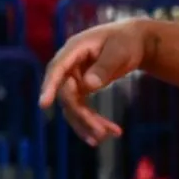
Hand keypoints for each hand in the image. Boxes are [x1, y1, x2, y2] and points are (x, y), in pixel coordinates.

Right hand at [41, 20, 148, 142]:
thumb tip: (88, 85)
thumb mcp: (120, 51)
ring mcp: (75, 77)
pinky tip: (111, 132)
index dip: (49, 86)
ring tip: (105, 137)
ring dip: (87, 122)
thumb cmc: (127, 41)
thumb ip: (104, 66)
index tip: (43, 104)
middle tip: (100, 133)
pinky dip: (94, 120)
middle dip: (81, 115)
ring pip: (73, 105)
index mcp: (74, 49)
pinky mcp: (82, 87)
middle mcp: (70, 65)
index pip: (57, 69)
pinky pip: (83, 107)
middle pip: (67, 94)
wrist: (135, 41)